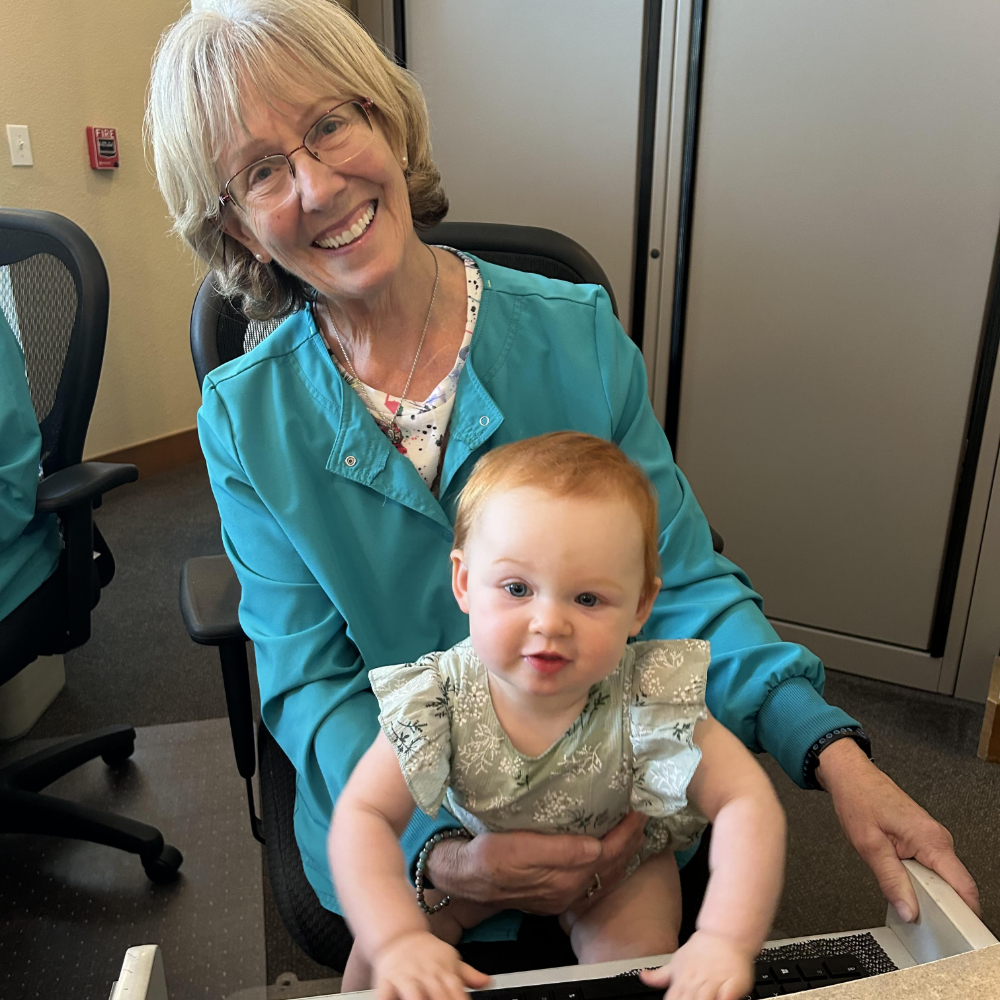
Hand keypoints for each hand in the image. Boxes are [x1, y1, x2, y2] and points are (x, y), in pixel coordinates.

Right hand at [373, 930, 488, 999]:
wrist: (399, 936)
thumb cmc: (427, 954)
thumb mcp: (449, 960)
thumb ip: (468, 975)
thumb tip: (488, 982)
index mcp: (442, 969)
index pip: (455, 989)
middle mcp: (425, 973)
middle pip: (438, 993)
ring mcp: (405, 977)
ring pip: (414, 994)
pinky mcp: (385, 981)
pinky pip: (385, 995)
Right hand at [425, 811, 647, 913]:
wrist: (464, 877)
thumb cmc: (487, 857)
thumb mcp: (516, 849)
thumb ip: (558, 852)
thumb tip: (595, 848)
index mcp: (563, 879)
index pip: (608, 854)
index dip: (627, 832)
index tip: (640, 808)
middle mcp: (568, 890)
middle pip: (612, 866)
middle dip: (632, 840)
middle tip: (645, 814)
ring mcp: (562, 895)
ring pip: (606, 875)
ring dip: (625, 853)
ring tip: (636, 831)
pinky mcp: (554, 893)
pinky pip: (594, 881)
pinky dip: (610, 865)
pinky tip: (611, 854)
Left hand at [641, 930, 752, 999]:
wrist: (723, 934)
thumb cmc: (700, 952)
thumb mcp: (676, 962)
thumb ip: (660, 975)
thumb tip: (642, 977)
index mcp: (682, 980)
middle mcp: (697, 982)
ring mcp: (715, 981)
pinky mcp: (734, 982)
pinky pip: (729, 995)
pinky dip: (724, 999)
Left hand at [816, 738, 979, 920]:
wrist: (851, 776)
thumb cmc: (858, 800)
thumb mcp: (869, 845)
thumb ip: (890, 880)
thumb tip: (907, 909)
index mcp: (930, 839)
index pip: (964, 886)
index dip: (964, 914)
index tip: (956, 934)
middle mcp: (938, 838)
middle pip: (955, 886)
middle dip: (940, 905)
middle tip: (914, 911)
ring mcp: (932, 839)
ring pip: (941, 878)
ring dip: (926, 891)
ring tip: (900, 888)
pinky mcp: (924, 840)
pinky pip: (931, 869)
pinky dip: (919, 879)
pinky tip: (900, 877)